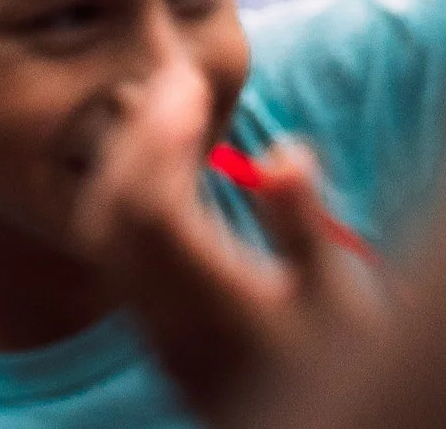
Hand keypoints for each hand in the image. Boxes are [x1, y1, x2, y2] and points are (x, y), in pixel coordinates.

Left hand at [74, 64, 388, 424]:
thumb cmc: (341, 363)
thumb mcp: (339, 297)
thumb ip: (302, 224)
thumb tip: (284, 151)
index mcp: (214, 309)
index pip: (155, 209)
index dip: (159, 136)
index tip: (186, 83)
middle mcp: (169, 322)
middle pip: (116, 214)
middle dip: (136, 136)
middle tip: (172, 83)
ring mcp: (154, 332)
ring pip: (105, 233)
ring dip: (124, 162)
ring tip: (163, 111)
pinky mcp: (154, 335)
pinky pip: (114, 251)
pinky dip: (124, 193)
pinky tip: (159, 166)